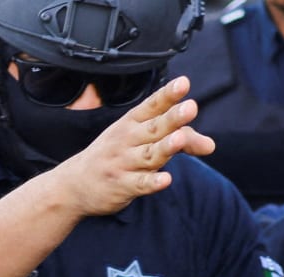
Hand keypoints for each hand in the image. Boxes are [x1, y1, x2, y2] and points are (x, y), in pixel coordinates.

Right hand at [54, 76, 213, 218]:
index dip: (168, 95)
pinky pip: (139, 184)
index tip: (183, 83)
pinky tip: (165, 180)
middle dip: (173, 118)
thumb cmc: (113, 157)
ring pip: (149, 154)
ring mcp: (124, 164)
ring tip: (179, 139)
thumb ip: (177, 139)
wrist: (73, 185)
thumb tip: (211, 145)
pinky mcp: (122, 186)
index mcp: (132, 123)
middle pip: (154, 128)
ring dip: (165, 147)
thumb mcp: (140, 141)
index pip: (152, 106)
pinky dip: (152, 182)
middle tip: (191, 108)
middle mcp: (128, 140)